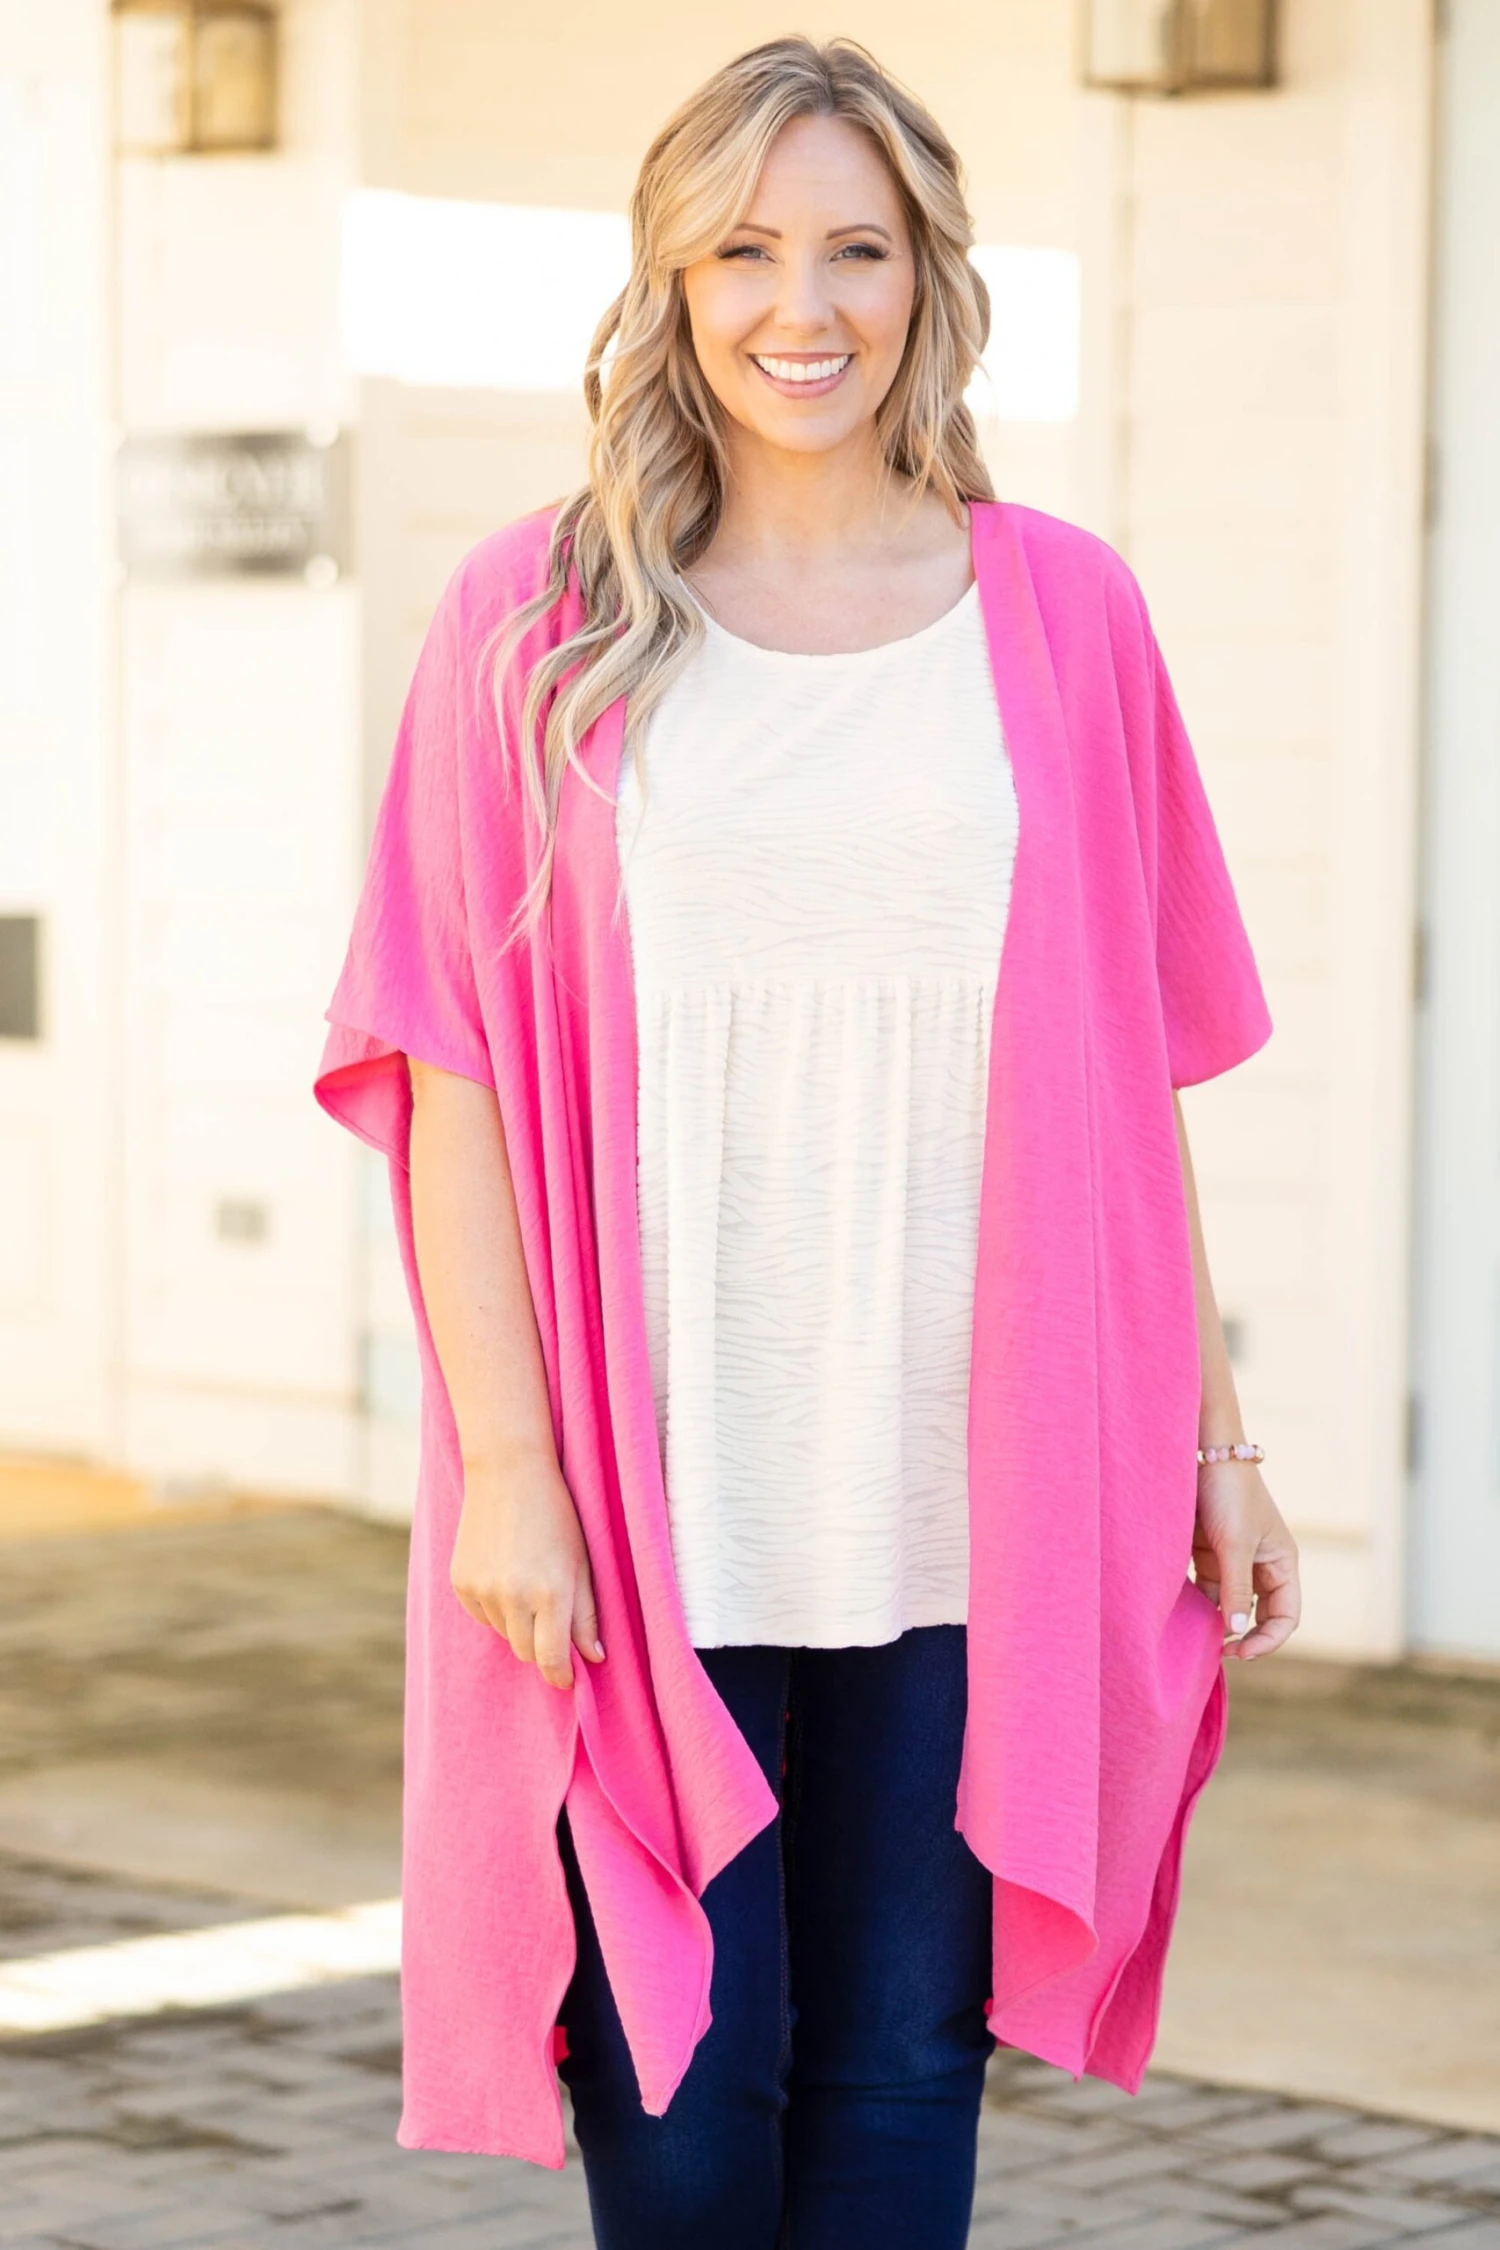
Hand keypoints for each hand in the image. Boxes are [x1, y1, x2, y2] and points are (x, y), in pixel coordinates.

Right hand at [449, 1456, 605, 1690]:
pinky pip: (482, 1615)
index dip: (561, 1675)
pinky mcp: (460, 1583)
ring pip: (504, 1634)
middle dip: (541, 1646)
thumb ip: (587, 1614)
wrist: (508, 1472)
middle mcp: (513, 1597)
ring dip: (519, 1624)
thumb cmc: (556, 1514)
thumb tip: (594, 1658)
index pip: (552, 1660)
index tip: (567, 1679)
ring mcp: (482, 1591)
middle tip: (552, 1617)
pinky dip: (496, 1607)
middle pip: (526, 1653)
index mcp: (551, 1593)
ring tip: (528, 1583)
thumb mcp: (582, 1562)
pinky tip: (505, 1573)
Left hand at [1191, 1462, 1300, 1660]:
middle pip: (1260, 1617)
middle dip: (1243, 1636)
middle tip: (1218, 1654)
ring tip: (1197, 1638)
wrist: (1201, 1454)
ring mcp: (1234, 1561)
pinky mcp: (1209, 1555)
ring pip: (1230, 1606)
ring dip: (1216, 1623)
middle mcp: (1262, 1566)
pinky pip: (1207, 1591)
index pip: (1286, 1616)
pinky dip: (1198, 1605)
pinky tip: (1183, 1615)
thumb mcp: (1234, 1544)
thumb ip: (1235, 1589)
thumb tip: (1234, 1633)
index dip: (1267, 1640)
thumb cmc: (1229, 1493)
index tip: (1239, 1651)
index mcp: (1283, 1563)